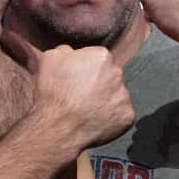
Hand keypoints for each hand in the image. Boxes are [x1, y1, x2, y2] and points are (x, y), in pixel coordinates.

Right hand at [1, 30, 133, 149]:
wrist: (59, 128)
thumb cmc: (54, 93)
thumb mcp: (50, 59)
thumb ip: (66, 50)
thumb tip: (71, 52)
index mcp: (102, 56)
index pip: (97, 59)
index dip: (85, 69)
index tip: (76, 79)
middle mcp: (118, 73)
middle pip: (109, 76)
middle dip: (98, 83)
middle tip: (80, 95)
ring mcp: (125, 96)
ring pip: (115, 95)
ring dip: (105, 100)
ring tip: (86, 110)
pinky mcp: (128, 116)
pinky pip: (120, 114)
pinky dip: (110, 118)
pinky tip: (95, 120)